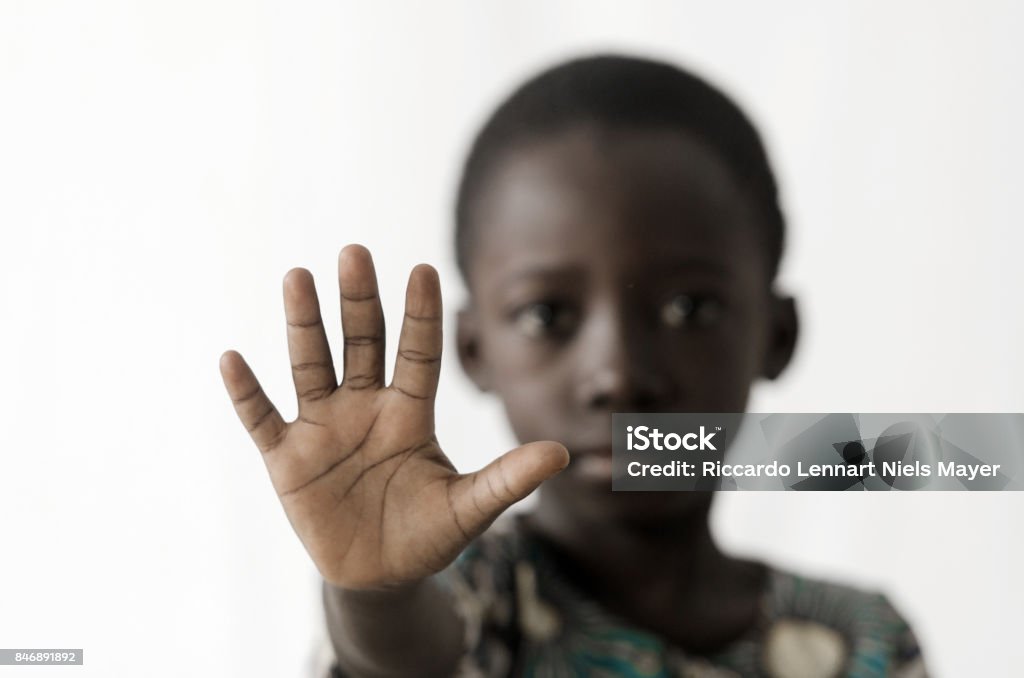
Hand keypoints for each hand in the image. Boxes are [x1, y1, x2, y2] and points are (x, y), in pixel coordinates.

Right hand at [219, 245, 567, 588]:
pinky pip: (262, 420)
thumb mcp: (469, 508)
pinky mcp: (287, 460)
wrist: (379, 576)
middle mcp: (365, 409)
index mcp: (410, 414)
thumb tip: (563, 453)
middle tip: (355, 251)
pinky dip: (247, 393)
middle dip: (358, 301)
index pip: (417, 354)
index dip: (420, 315)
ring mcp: (323, 430)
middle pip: (362, 344)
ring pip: (311, 366)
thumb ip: (508, 479)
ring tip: (298, 276)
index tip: (423, 270)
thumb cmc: (428, 535)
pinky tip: (232, 359)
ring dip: (304, 325)